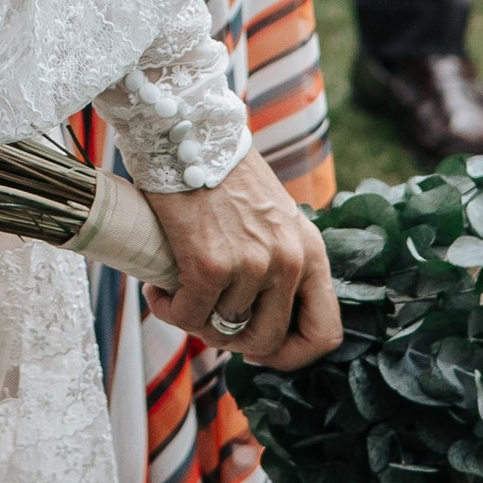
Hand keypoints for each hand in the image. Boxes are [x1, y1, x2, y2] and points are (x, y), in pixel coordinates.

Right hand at [144, 145, 339, 371]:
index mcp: (310, 250)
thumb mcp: (273, 215)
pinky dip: (168, 309)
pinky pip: (188, 315)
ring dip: (194, 320)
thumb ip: (277, 257)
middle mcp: (288, 261)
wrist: (189, 128)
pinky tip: (158, 290)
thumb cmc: (223, 170)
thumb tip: (259, 310)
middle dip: (231, 341)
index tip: (258, 347)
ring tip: (177, 294)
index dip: (291, 355)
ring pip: (223, 330)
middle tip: (206, 317)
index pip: (324, 333)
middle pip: (267, 342)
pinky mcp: (211, 263)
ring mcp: (252, 264)